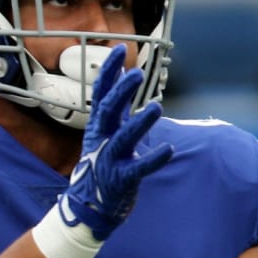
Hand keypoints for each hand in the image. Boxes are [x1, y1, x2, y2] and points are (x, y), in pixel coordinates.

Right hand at [57, 45, 172, 240]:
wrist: (88, 209)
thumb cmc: (100, 167)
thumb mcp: (103, 134)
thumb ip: (114, 109)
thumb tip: (121, 76)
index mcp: (98, 127)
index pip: (100, 93)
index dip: (109, 71)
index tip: (119, 48)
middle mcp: (101, 141)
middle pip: (108, 111)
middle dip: (121, 92)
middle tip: (136, 74)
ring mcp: (110, 161)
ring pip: (124, 138)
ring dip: (140, 123)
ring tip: (156, 107)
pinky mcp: (122, 180)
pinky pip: (139, 168)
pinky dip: (154, 159)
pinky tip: (169, 151)